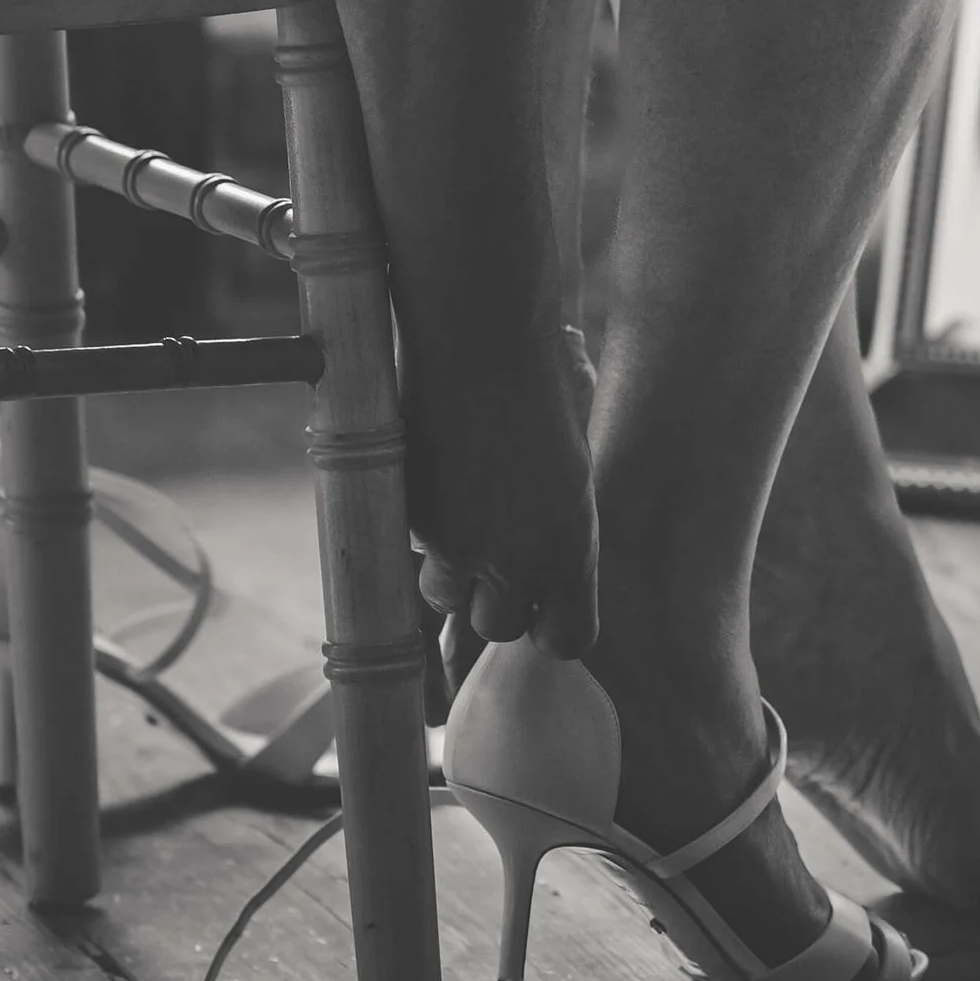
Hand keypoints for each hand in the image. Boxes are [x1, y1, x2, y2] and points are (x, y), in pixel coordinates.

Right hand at [403, 313, 597, 678]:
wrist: (481, 341)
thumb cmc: (538, 389)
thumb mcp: (569, 468)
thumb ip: (561, 527)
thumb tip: (546, 566)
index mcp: (570, 547)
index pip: (568, 640)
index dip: (553, 625)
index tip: (546, 602)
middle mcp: (514, 559)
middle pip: (497, 627)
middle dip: (493, 600)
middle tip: (496, 555)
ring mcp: (455, 544)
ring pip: (444, 595)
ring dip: (452, 569)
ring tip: (464, 509)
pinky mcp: (410, 519)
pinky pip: (414, 545)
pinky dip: (423, 523)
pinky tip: (438, 472)